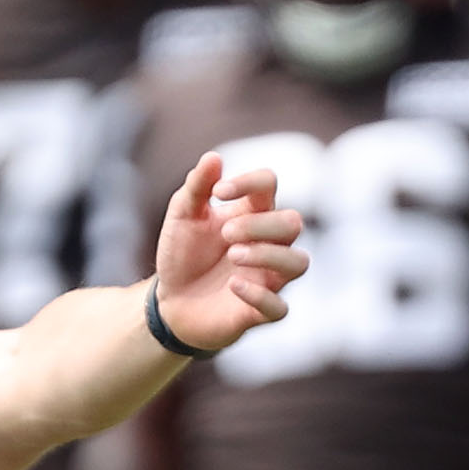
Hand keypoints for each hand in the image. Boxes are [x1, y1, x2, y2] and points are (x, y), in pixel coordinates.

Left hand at [144, 152, 305, 357]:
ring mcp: (268, 278)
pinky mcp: (259, 312)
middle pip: (293, 223)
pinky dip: (259, 295)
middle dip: (260, 225)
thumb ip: (196, 187)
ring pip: (298, 263)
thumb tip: (213, 157)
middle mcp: (268, 244)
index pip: (269, 184)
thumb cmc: (183, 255)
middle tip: (226, 234)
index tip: (219, 192)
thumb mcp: (182, 217)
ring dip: (268, 255)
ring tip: (233, 255)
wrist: (170, 303)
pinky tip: (233, 286)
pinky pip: (279, 307)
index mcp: (252, 214)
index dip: (250, 182)